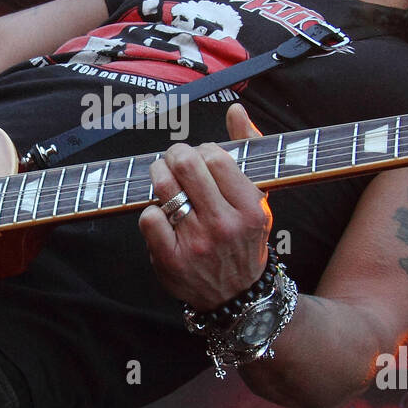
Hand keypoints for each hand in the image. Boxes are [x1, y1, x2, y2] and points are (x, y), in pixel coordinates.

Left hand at [138, 103, 271, 309]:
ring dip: (158, 175)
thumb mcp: (259, 201)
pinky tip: (162, 215)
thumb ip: (248, 152)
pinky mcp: (171, 259)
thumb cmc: (245, 241)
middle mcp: (225, 225)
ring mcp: (197, 243)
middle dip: (175, 155)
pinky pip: (148, 217)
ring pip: (163, 186)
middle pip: (187, 164)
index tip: (202, 160)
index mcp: (250, 208)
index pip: (217, 157)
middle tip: (174, 161)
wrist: (238, 298)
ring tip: (163, 180)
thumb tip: (236, 110)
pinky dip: (151, 211)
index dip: (203, 151)